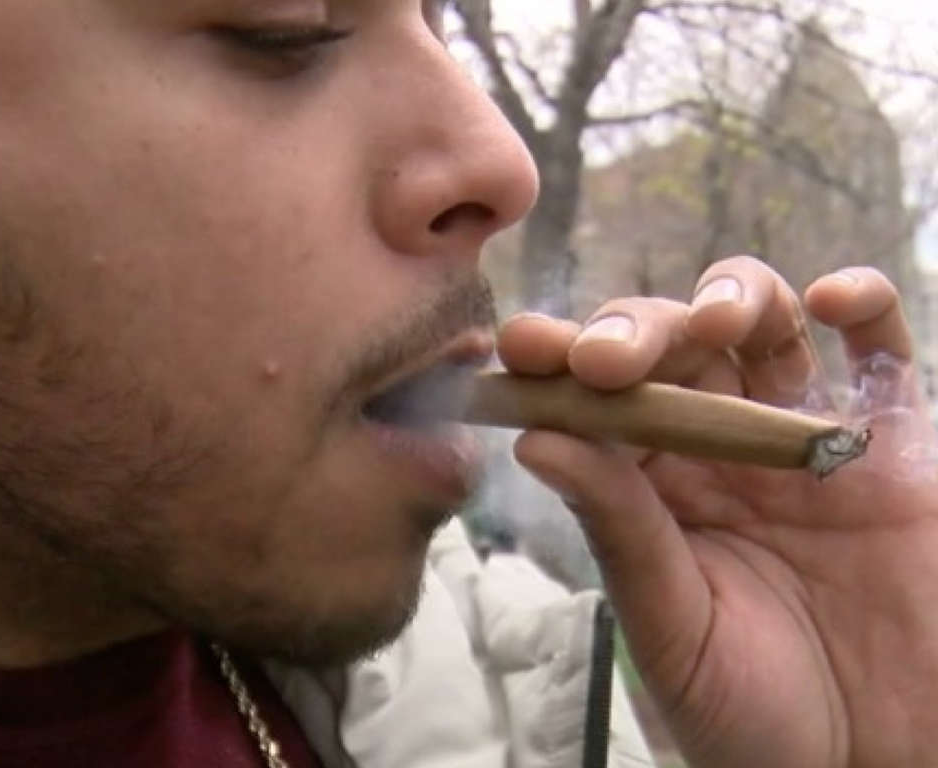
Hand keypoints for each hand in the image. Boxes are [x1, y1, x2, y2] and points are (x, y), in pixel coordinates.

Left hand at [497, 256, 937, 767]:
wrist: (870, 765)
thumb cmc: (753, 714)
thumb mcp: (672, 625)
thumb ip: (619, 529)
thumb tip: (536, 438)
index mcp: (653, 486)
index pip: (598, 401)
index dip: (559, 363)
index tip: (522, 344)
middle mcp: (721, 445)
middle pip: (672, 347)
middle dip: (634, 331)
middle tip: (604, 356)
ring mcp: (805, 434)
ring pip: (764, 326)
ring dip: (732, 298)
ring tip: (711, 322)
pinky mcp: (894, 441)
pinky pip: (882, 349)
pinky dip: (862, 305)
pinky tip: (830, 300)